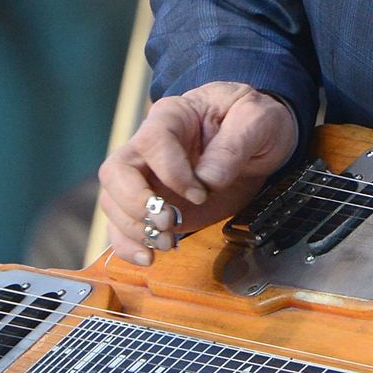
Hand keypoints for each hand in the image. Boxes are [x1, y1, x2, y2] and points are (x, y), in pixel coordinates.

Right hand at [97, 82, 296, 265]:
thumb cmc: (254, 120)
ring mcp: (148, 177)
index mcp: (172, 116)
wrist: (260, 140)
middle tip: (169, 222)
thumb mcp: (257, 119)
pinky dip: (130, 245)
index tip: (200, 193)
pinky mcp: (155, 205)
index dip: (171, 172)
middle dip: (136, 204)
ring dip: (134, 229)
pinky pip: (125, 226)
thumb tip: (208, 180)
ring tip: (167, 242)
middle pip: (115, 172)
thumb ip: (235, 144)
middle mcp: (149, 147)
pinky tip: (149, 256)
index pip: (151, 141)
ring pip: (113, 202)